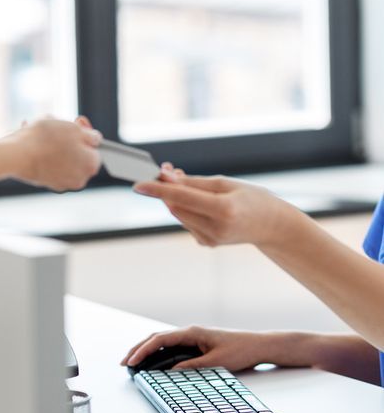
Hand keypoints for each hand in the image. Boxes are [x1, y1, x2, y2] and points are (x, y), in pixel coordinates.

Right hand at [10, 116, 101, 191]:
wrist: (16, 154)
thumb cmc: (46, 139)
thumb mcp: (74, 128)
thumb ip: (90, 134)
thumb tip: (95, 139)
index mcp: (91, 165)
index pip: (94, 148)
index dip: (85, 134)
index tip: (75, 123)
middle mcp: (79, 179)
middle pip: (78, 154)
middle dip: (67, 139)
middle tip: (56, 126)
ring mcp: (62, 183)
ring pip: (62, 158)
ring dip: (53, 143)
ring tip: (39, 130)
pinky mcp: (45, 183)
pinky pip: (48, 164)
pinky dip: (43, 153)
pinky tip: (31, 140)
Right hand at [121, 326, 298, 371]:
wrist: (258, 346)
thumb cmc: (240, 350)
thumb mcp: (215, 363)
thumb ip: (192, 367)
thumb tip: (170, 372)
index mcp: (192, 332)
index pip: (160, 339)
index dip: (143, 350)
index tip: (131, 361)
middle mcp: (190, 332)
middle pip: (157, 338)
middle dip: (138, 349)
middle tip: (124, 362)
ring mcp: (192, 337)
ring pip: (162, 341)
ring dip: (147, 350)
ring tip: (133, 362)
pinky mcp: (196, 344)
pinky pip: (171, 347)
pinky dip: (158, 352)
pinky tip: (153, 361)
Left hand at [134, 175, 293, 249]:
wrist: (272, 226)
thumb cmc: (252, 199)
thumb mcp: (226, 184)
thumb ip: (194, 182)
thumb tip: (167, 178)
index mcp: (223, 210)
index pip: (182, 198)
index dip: (158, 190)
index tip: (139, 184)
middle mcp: (215, 229)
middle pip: (176, 206)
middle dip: (166, 189)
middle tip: (166, 169)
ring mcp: (210, 240)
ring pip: (178, 214)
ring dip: (174, 197)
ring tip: (183, 180)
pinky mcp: (207, 243)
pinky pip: (187, 222)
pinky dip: (185, 209)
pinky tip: (197, 201)